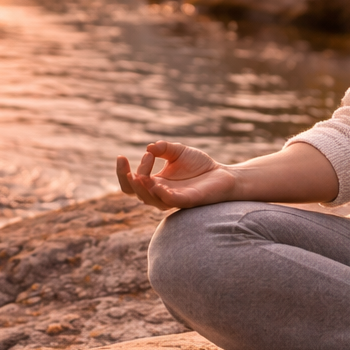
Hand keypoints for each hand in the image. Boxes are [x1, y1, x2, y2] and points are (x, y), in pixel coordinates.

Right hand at [116, 141, 238, 209]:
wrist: (224, 174)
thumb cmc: (200, 166)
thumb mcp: (179, 151)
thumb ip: (164, 148)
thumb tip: (149, 147)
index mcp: (155, 182)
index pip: (132, 181)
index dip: (127, 170)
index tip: (145, 153)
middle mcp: (160, 193)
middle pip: (134, 192)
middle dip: (126, 178)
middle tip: (126, 161)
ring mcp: (173, 199)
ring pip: (149, 199)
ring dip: (141, 186)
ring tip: (141, 174)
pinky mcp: (188, 201)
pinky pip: (170, 201)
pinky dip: (162, 194)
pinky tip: (157, 184)